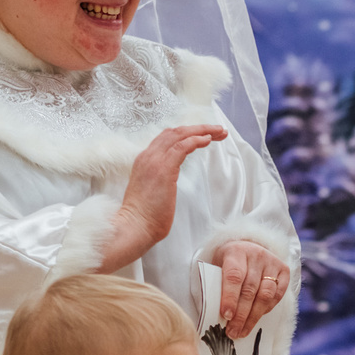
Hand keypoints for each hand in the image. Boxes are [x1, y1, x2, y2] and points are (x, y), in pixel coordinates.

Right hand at [104, 123, 228, 270]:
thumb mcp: (154, 192)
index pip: (166, 139)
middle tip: (217, 130)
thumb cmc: (145, 217)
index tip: (205, 135)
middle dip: (198, 128)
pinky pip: (182, 146)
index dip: (186, 133)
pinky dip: (196, 140)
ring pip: (180, 135)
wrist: (134, 227)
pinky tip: (208, 140)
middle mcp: (148, 156)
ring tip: (219, 132)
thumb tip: (170, 185)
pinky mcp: (164, 168)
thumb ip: (162, 182)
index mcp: (145, 161)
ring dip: (202, 131)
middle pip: (175, 132)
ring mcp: (155, 160)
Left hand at [217, 239, 291, 336]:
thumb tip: (213, 313)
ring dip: (253, 316)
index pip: (234, 277)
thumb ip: (217, 285)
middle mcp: (256, 255)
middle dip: (241, 315)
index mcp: (236, 252)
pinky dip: (266, 309)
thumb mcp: (218, 266)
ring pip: (265, 295)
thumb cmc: (229, 262)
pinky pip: (277, 296)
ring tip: (243, 331)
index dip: (230, 298)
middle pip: (250, 290)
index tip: (225, 316)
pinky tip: (256, 318)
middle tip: (232, 332)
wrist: (248, 247)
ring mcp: (272, 262)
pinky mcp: (284, 270)